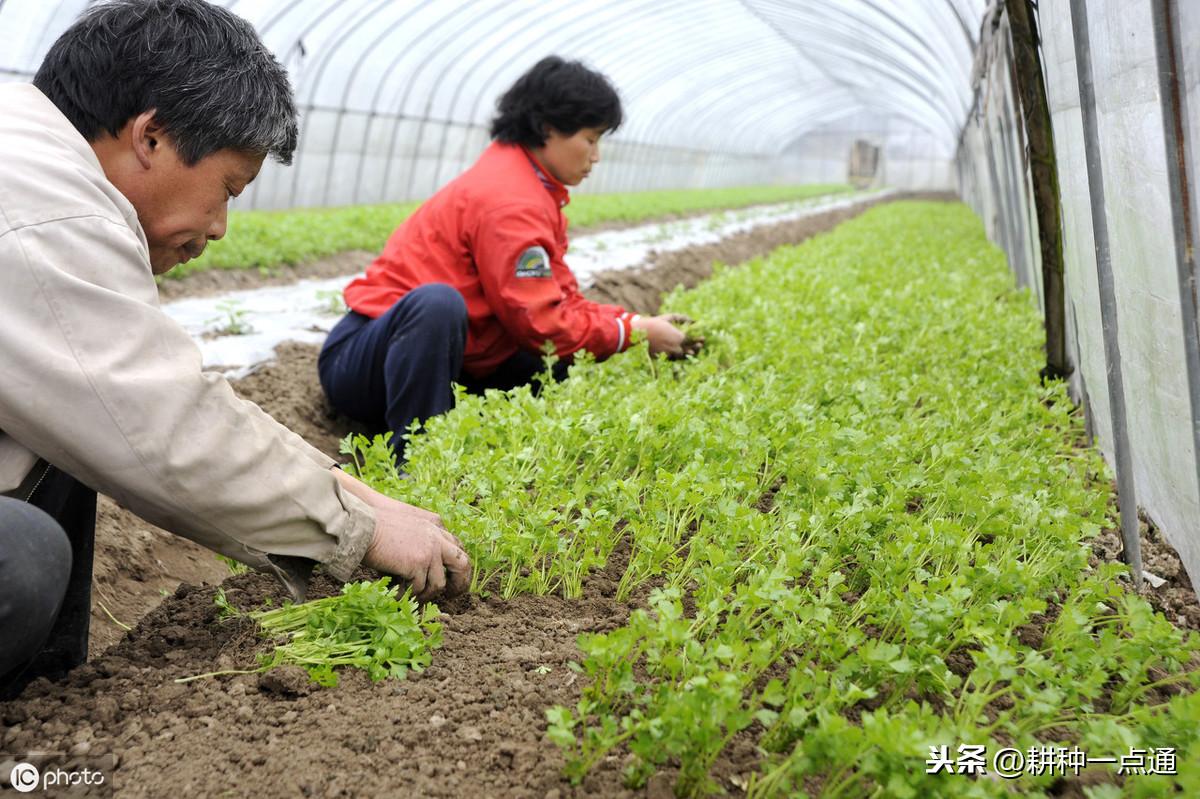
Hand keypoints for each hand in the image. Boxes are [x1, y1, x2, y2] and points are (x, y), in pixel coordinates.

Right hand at [334, 469, 470, 599]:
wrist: (363, 526)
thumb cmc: (376, 526)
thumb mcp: (406, 526)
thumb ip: (419, 540)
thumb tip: (421, 567)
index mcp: (434, 525)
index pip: (456, 546)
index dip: (456, 565)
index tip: (451, 577)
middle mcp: (436, 537)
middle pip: (462, 564)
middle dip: (460, 583)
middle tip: (452, 595)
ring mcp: (429, 551)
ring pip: (438, 583)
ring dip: (426, 595)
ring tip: (413, 598)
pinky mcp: (417, 564)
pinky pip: (418, 589)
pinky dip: (407, 596)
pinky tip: (397, 595)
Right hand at [631, 314, 704, 358]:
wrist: (640, 332)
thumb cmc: (655, 323)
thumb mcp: (669, 317)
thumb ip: (682, 318)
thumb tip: (693, 320)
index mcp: (679, 337)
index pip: (693, 341)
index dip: (699, 340)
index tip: (703, 339)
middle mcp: (676, 347)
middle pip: (689, 351)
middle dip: (696, 349)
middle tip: (699, 347)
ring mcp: (669, 354)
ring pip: (681, 357)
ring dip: (687, 355)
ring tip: (691, 352)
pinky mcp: (662, 358)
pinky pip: (672, 359)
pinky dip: (677, 358)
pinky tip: (679, 354)